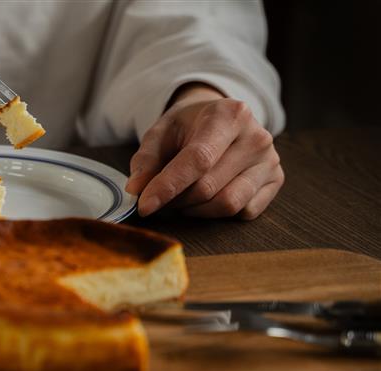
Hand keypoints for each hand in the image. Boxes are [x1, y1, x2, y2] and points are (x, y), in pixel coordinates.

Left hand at [126, 84, 283, 219]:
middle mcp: (256, 137)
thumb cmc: (188, 126)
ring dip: (195, 210)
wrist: (220, 118)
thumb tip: (136, 190)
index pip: (198, 160)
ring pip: (228, 204)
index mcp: (229, 115)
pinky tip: (206, 198)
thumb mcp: (160, 133)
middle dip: (176, 200)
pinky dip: (218, 214)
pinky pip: (245, 212)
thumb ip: (145, 160)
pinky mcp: (276, 180)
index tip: (144, 205)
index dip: (168, 186)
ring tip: (181, 198)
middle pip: (208, 187)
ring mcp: (270, 160)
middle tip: (159, 198)